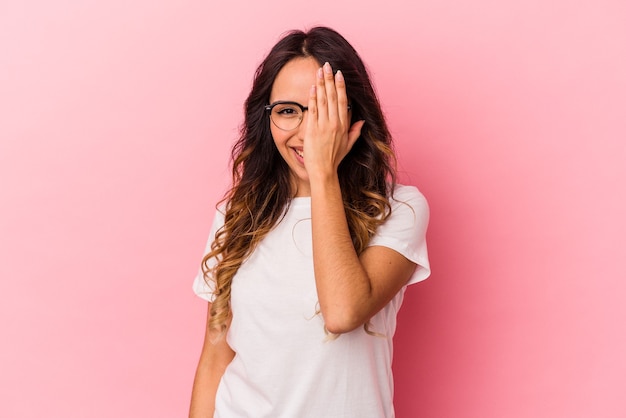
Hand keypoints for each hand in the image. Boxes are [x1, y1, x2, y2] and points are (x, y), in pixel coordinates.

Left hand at [304, 62, 364, 178]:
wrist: (323, 171)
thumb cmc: (334, 159)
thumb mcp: (348, 145)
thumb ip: (355, 132)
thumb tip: (361, 122)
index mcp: (343, 126)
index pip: (343, 101)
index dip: (341, 86)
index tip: (339, 74)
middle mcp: (334, 124)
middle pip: (333, 97)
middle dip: (330, 80)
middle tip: (327, 65)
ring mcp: (323, 126)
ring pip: (323, 101)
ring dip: (321, 84)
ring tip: (319, 71)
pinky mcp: (312, 130)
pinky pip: (313, 110)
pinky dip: (313, 98)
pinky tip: (313, 87)